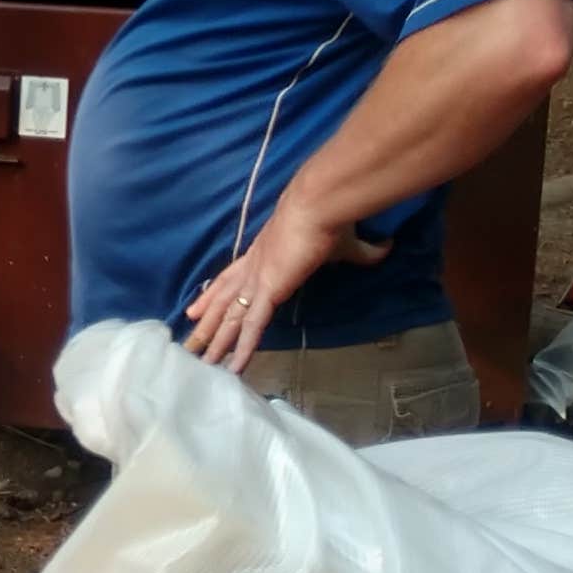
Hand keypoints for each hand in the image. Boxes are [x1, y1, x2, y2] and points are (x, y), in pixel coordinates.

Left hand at [183, 203, 384, 371]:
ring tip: (197, 363)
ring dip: (214, 343)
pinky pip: (252, 326)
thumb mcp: (346, 242)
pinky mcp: (268, 291)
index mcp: (261, 255)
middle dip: (204, 327)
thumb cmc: (327, 220)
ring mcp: (256, 281)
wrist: (317, 206)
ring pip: (229, 320)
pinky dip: (243, 348)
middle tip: (186, 347)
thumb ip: (364, 251)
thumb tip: (385, 248)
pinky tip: (233, 366)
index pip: (228, 280)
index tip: (194, 311)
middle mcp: (251, 270)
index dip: (211, 297)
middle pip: (221, 304)